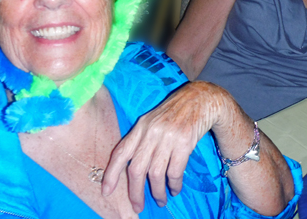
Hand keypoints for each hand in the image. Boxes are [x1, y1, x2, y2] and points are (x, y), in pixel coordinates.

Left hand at [101, 81, 227, 211]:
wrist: (200, 99)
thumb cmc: (175, 112)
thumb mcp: (153, 121)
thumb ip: (142, 140)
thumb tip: (133, 170)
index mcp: (140, 126)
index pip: (121, 152)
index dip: (111, 173)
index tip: (106, 191)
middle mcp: (151, 131)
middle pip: (137, 169)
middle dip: (135, 192)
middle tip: (138, 206)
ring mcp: (168, 136)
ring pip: (156, 173)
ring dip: (157, 191)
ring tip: (160, 200)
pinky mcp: (184, 142)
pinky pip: (174, 171)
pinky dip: (174, 184)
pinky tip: (175, 189)